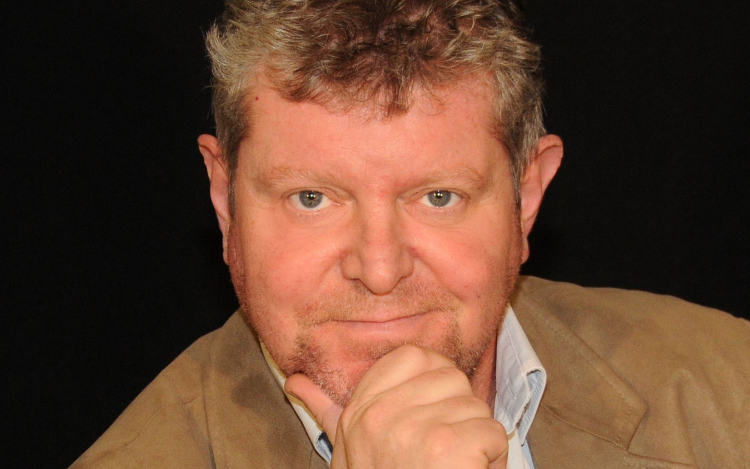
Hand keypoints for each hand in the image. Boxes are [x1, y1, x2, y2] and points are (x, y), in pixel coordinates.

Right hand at [285, 345, 507, 468]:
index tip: (433, 412)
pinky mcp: (446, 447)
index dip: (436, 380)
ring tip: (453, 464)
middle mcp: (380, 415)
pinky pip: (492, 431)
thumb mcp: (346, 449)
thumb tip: (294, 382)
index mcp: (359, 410)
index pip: (414, 357)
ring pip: (476, 407)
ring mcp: (413, 430)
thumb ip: (324, 411)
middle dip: (459, 413)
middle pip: (452, 378)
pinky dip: (492, 458)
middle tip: (443, 450)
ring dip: (477, 440)